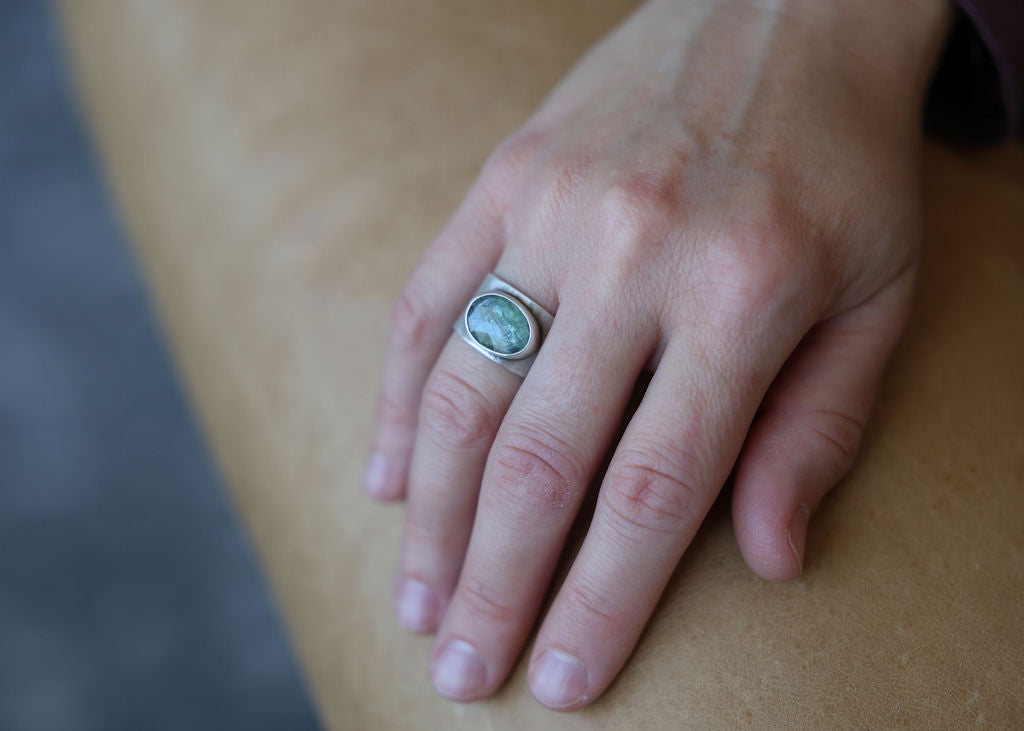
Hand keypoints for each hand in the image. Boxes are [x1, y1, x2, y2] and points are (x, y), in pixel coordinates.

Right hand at [364, 0, 950, 709]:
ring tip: (419, 600)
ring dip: (435, 512)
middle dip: (495, 584)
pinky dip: (402, 399)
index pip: (652, 491)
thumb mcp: (876, 296)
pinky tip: (391, 478)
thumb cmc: (843, 166)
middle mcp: (634, 254)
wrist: (786, 9)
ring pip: (465, 388)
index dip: (599, 601)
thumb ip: (817, 428)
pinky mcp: (505, 176)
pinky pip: (430, 301)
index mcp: (742, 296)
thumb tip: (770, 560)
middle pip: (539, 458)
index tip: (560, 680)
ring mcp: (554, 208)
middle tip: (461, 669)